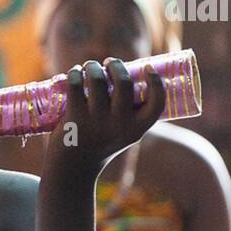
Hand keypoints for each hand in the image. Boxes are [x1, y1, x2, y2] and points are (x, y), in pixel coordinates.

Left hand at [46, 59, 165, 180]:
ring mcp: (97, 121)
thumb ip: (128, 112)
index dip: (157, 82)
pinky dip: (75, 73)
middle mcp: (120, 125)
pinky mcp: (75, 118)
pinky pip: (76, 86)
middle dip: (116, 65)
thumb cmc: (99, 144)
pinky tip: (75, 72)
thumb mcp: (122, 133)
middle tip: (109, 62)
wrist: (73, 167)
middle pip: (124, 82)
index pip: (157, 103)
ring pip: (97, 80)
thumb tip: (124, 76)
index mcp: (137, 129)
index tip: (148, 67)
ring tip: (89, 67)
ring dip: (92, 66)